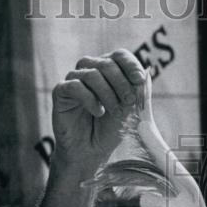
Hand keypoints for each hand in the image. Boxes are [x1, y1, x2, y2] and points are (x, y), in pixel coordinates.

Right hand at [51, 49, 146, 172]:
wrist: (91, 151)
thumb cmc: (110, 129)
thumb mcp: (130, 109)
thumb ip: (137, 91)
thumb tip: (145, 73)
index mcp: (108, 71)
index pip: (119, 56)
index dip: (131, 65)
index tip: (140, 80)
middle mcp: (90, 70)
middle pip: (107, 63)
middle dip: (122, 83)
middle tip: (129, 101)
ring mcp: (74, 80)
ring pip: (91, 74)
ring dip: (107, 93)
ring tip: (114, 112)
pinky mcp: (60, 92)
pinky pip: (75, 86)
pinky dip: (89, 99)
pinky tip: (98, 112)